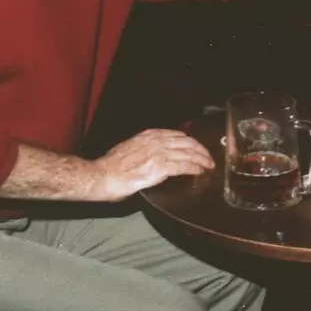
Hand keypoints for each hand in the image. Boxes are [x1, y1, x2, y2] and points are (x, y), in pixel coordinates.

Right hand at [90, 129, 213, 200]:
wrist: (102, 175)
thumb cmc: (111, 165)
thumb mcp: (130, 147)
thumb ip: (144, 148)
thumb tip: (152, 155)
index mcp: (149, 135)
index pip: (177, 135)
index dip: (191, 142)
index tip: (197, 147)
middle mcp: (157, 141)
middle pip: (188, 142)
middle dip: (201, 150)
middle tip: (209, 158)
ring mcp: (160, 154)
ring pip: (190, 153)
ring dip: (202, 159)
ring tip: (209, 165)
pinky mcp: (161, 168)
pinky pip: (185, 167)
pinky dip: (195, 168)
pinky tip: (200, 172)